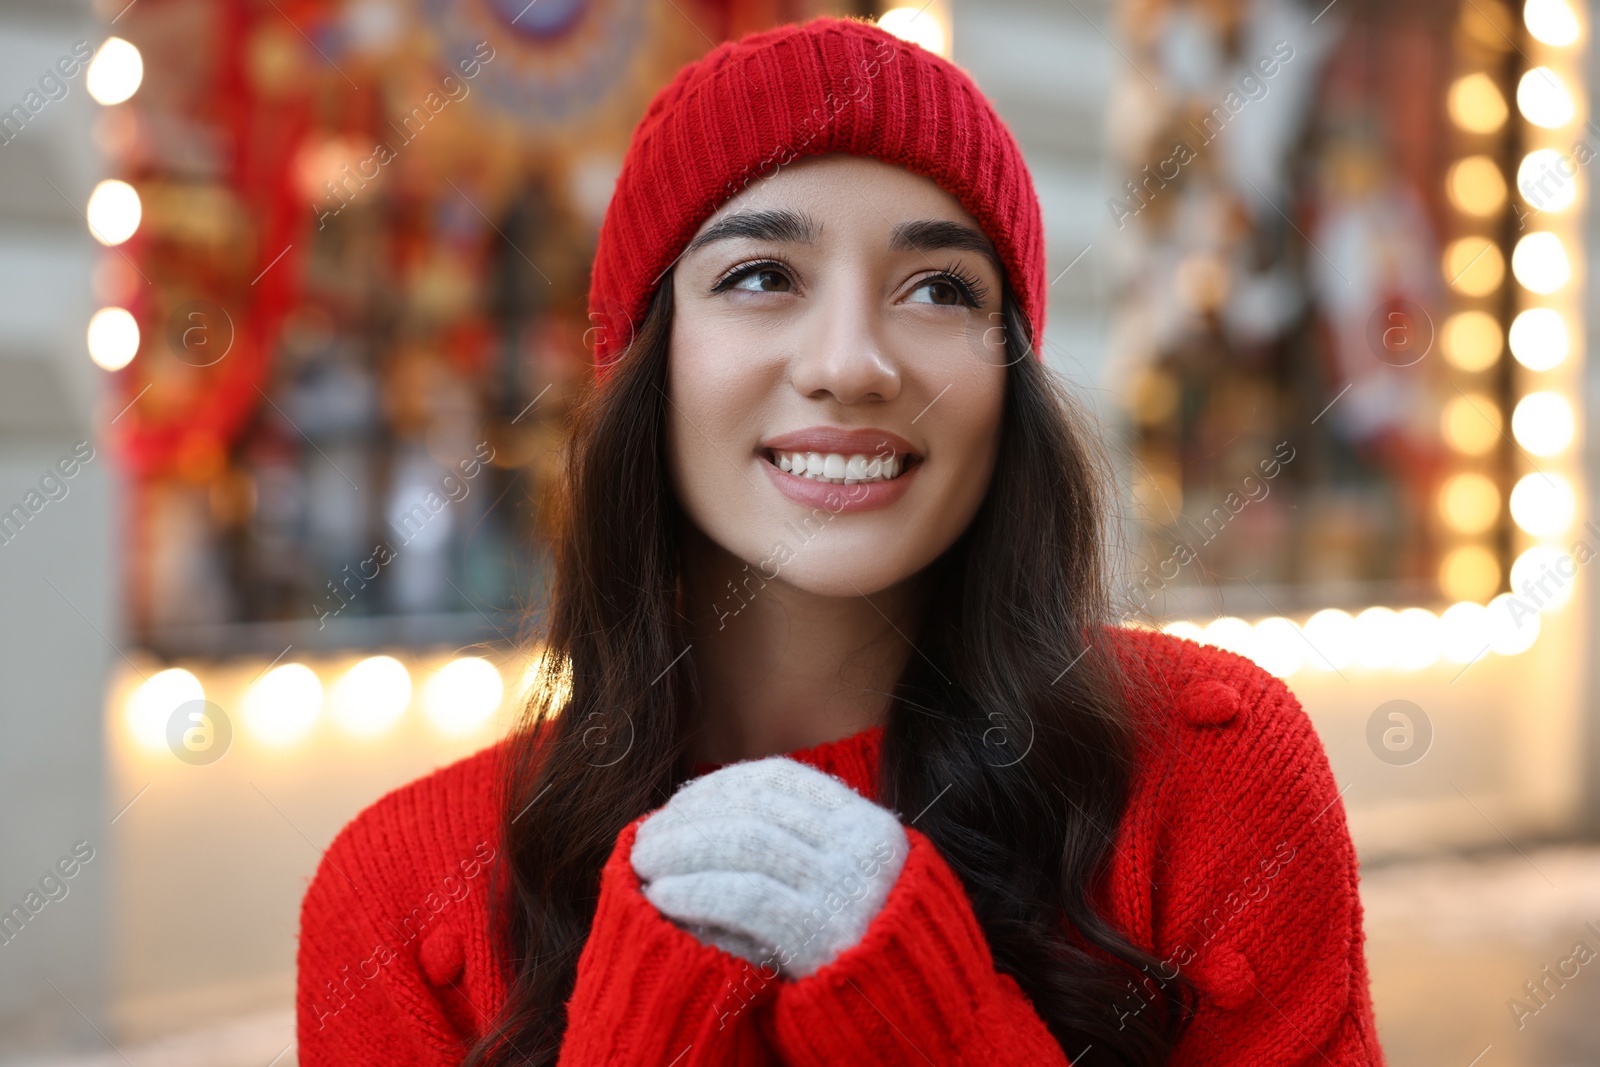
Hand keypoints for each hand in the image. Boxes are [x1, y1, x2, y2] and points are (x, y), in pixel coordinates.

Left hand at [630, 755, 908, 977]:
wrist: (908, 1014)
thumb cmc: (862, 948)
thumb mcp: (851, 880)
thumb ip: (802, 844)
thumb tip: (713, 809)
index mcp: (866, 823)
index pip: (776, 779)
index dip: (719, 786)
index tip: (680, 803)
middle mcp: (860, 847)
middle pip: (754, 809)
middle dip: (690, 820)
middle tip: (646, 838)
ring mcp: (845, 888)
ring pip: (745, 844)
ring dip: (683, 850)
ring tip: (644, 865)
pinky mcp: (823, 934)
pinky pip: (746, 898)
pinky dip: (697, 890)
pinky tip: (664, 898)